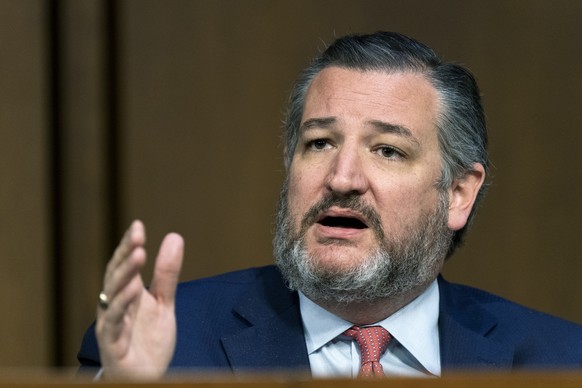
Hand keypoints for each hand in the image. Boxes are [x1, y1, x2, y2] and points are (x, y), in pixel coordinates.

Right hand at [95, 220, 183, 378]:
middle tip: (138, 235)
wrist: (146, 377)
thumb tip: (175, 236)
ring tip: (137, 254)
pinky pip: (113, 324)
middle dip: (126, 254)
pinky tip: (133, 290)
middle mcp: (114, 306)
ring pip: (112, 296)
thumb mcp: (164, 302)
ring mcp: (111, 325)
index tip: (138, 225)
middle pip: (117, 276)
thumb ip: (167, 273)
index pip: (124, 264)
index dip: (129, 245)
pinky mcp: (113, 345)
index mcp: (126, 293)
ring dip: (125, 275)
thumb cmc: (148, 340)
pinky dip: (121, 307)